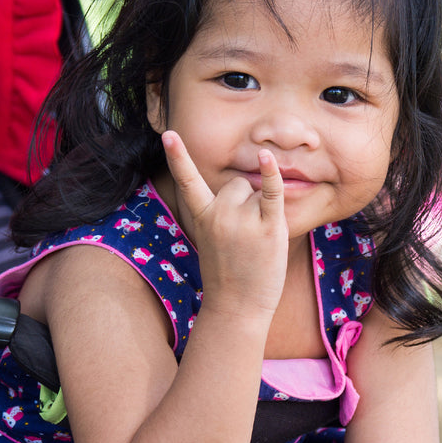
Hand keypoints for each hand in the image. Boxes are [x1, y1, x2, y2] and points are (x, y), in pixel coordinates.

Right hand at [161, 130, 288, 318]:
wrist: (237, 308)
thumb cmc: (228, 275)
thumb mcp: (212, 241)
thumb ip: (220, 214)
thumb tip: (245, 186)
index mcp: (201, 217)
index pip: (187, 181)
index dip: (178, 157)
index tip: (168, 133)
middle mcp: (219, 214)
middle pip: (237, 184)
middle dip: (244, 202)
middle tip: (243, 238)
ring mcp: (242, 219)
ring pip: (256, 190)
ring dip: (260, 208)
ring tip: (256, 241)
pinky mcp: (268, 226)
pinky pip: (272, 191)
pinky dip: (272, 174)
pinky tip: (267, 158)